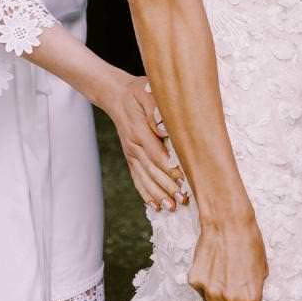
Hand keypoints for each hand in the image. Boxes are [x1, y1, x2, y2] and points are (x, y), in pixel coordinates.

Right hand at [95, 69, 184, 211]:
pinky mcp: (131, 158)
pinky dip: (146, 193)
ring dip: (158, 195)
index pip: (157, 155)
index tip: (185, 182)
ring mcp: (131, 154)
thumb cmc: (139, 92)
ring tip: (171, 208)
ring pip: (145, 179)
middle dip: (167, 188)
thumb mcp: (148, 93)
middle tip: (182, 201)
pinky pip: (137, 179)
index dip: (171, 170)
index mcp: (139, 131)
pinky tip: (155, 205)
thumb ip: (155, 111)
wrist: (116, 95)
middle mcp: (134, 146)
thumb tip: (163, 128)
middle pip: (152, 171)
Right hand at [189, 212, 266, 300]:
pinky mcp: (195, 282)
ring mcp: (210, 292)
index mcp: (251, 298)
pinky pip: (201, 297)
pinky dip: (207, 291)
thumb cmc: (250, 245)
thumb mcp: (262, 273)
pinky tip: (213, 274)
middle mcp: (230, 299)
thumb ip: (253, 294)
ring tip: (222, 300)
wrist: (227, 224)